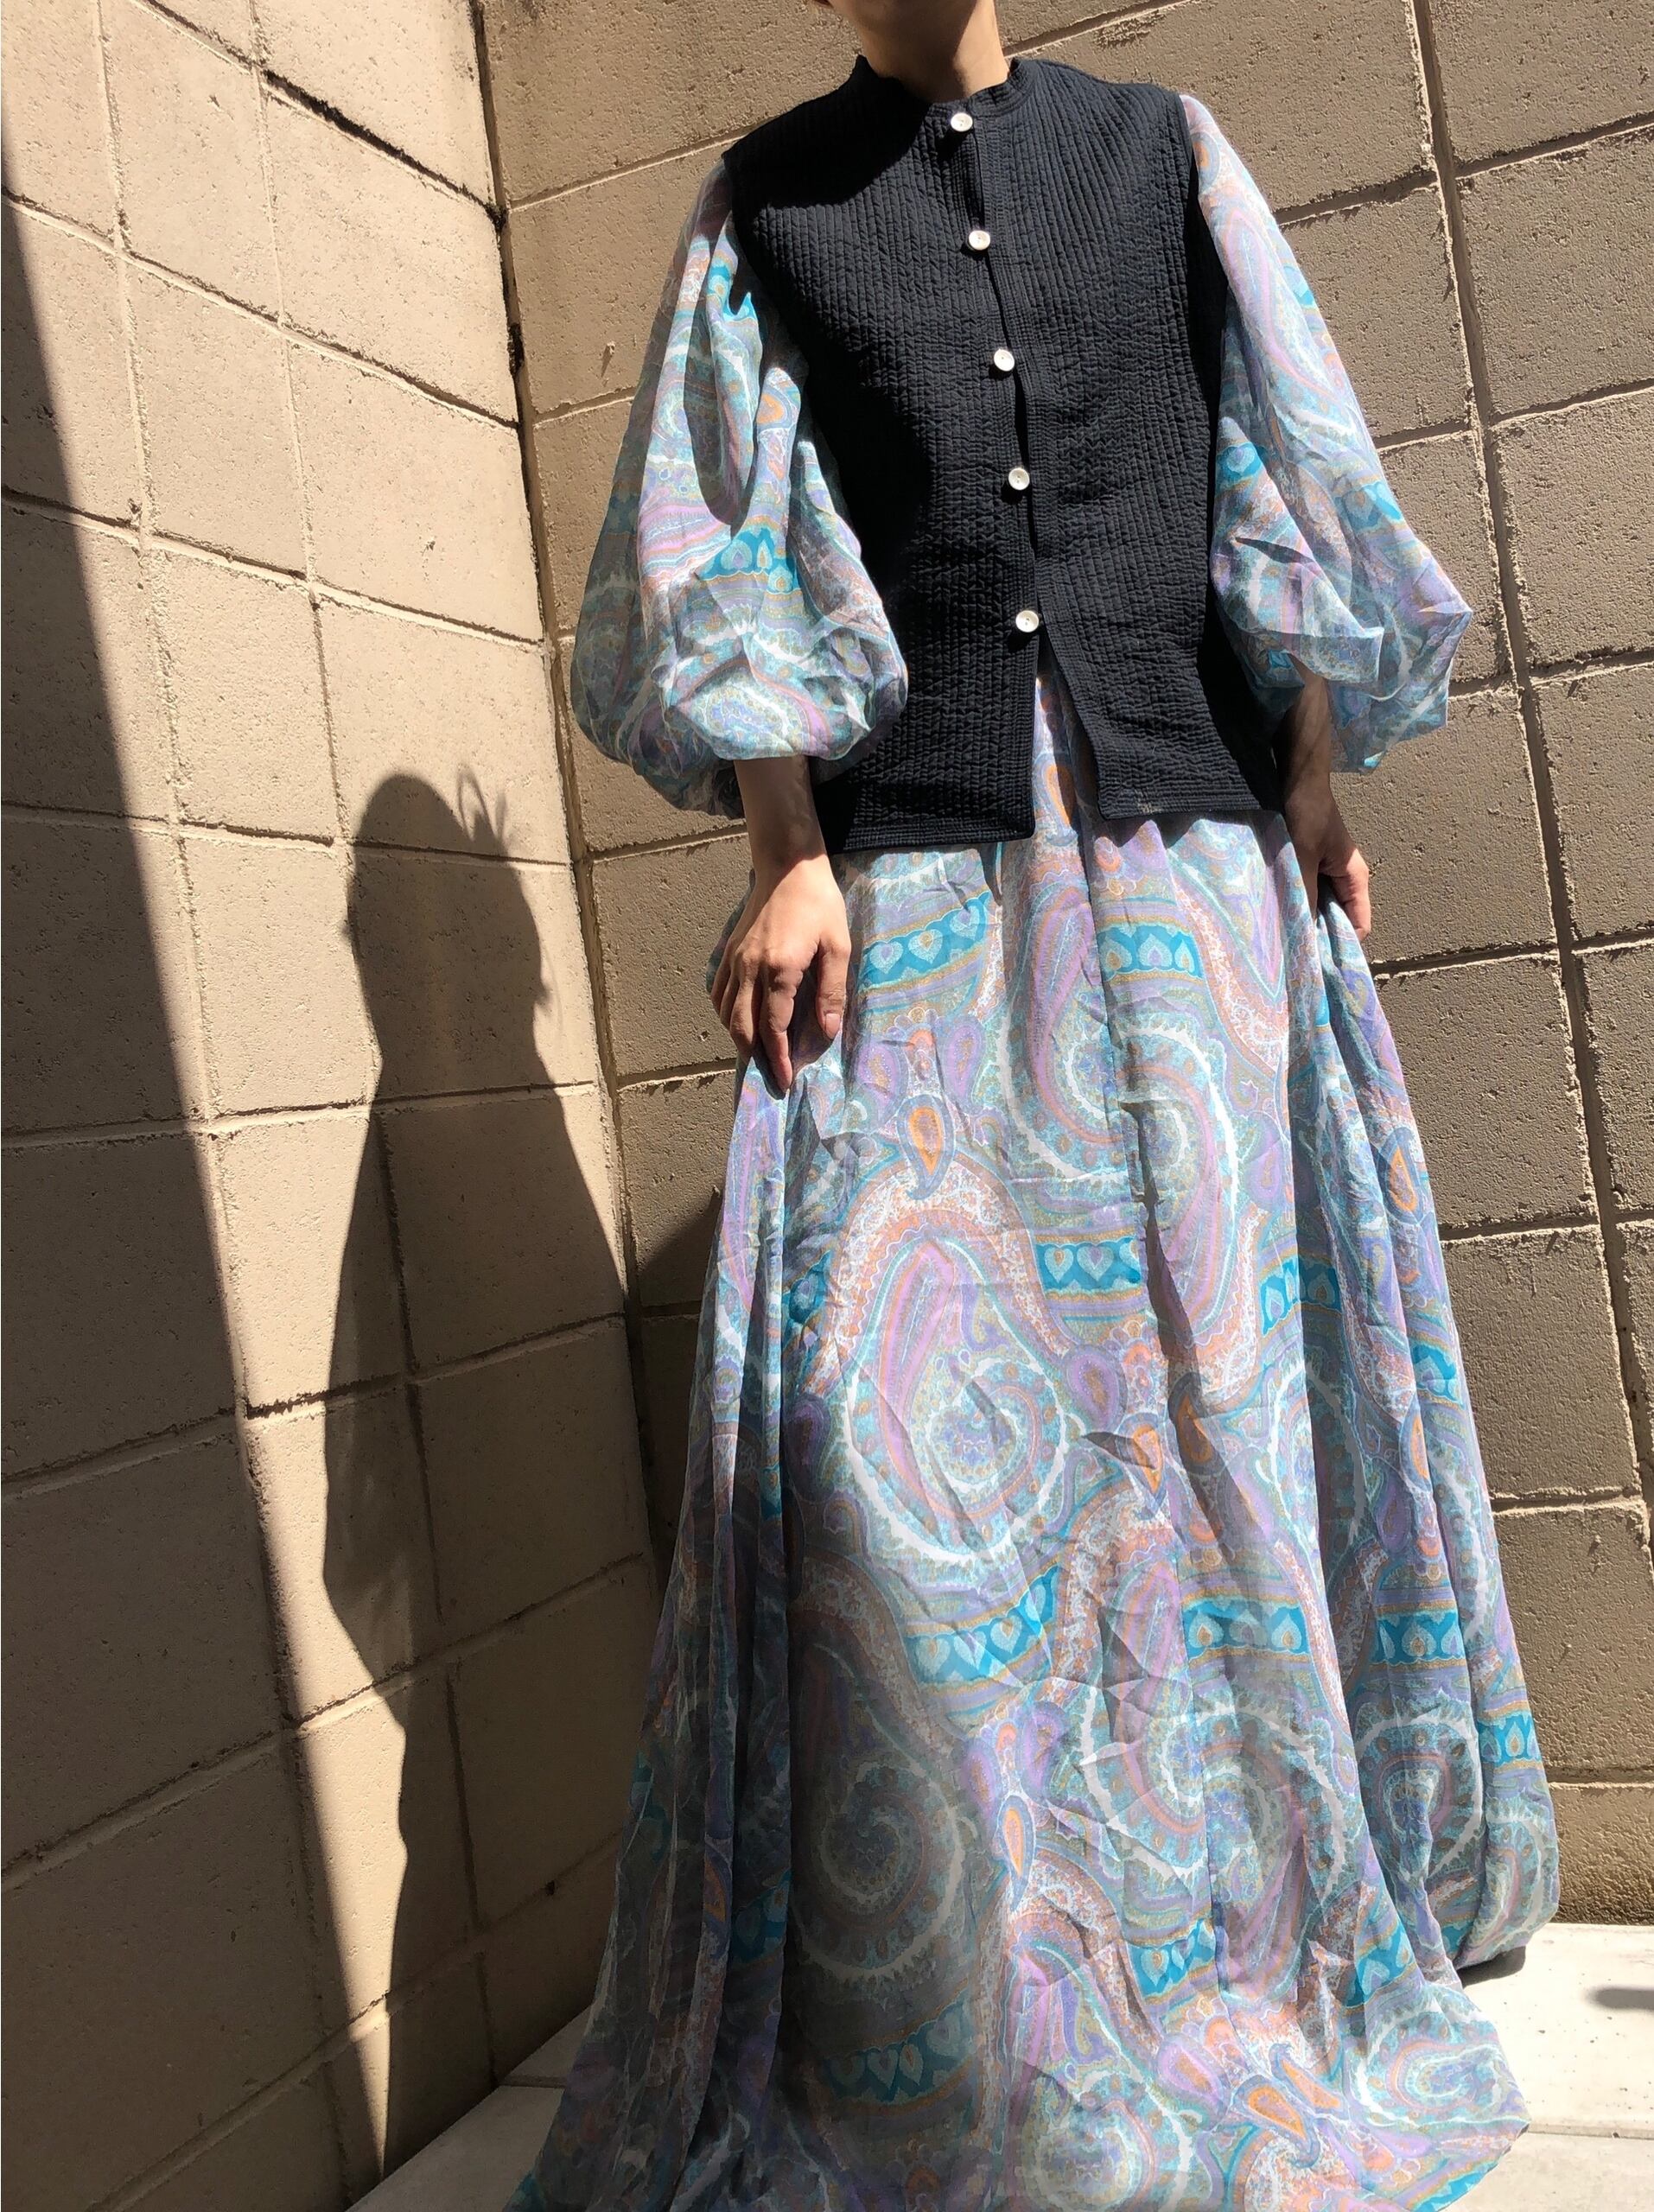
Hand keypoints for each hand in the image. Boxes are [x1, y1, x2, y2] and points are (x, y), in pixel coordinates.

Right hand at [709, 853, 850, 1090]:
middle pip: (743, 1027)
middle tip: (769, 1079)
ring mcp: (735, 960)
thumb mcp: (838, 945)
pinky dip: (725, 1015)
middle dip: (755, 1058)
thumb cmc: (819, 904)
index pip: (774, 1027)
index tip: (785, 1081)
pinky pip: (719, 993)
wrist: (788, 867)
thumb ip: (831, 991)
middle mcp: (750, 968)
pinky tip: (738, 1023)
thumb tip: (826, 1032)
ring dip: (739, 1040)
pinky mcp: (729, 952)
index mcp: (780, 968)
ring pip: (727, 1013)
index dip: (779, 1058)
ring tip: (757, 1057)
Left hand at [1279, 666, 1371, 939]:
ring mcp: (1319, 872)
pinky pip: (1296, 895)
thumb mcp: (1304, 857)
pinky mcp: (1299, 866)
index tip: (1315, 968)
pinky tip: (1265, 918)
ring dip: (1296, 923)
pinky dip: (1285, 906)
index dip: (1340, 950)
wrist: (1292, 773)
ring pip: (1312, 910)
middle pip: (1334, 923)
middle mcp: (1340, 879)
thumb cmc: (1306, 811)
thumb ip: (1304, 896)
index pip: (1358, 928)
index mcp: (1354, 878)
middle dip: (1315, 940)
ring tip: (1275, 944)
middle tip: (1289, 962)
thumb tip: (1300, 940)